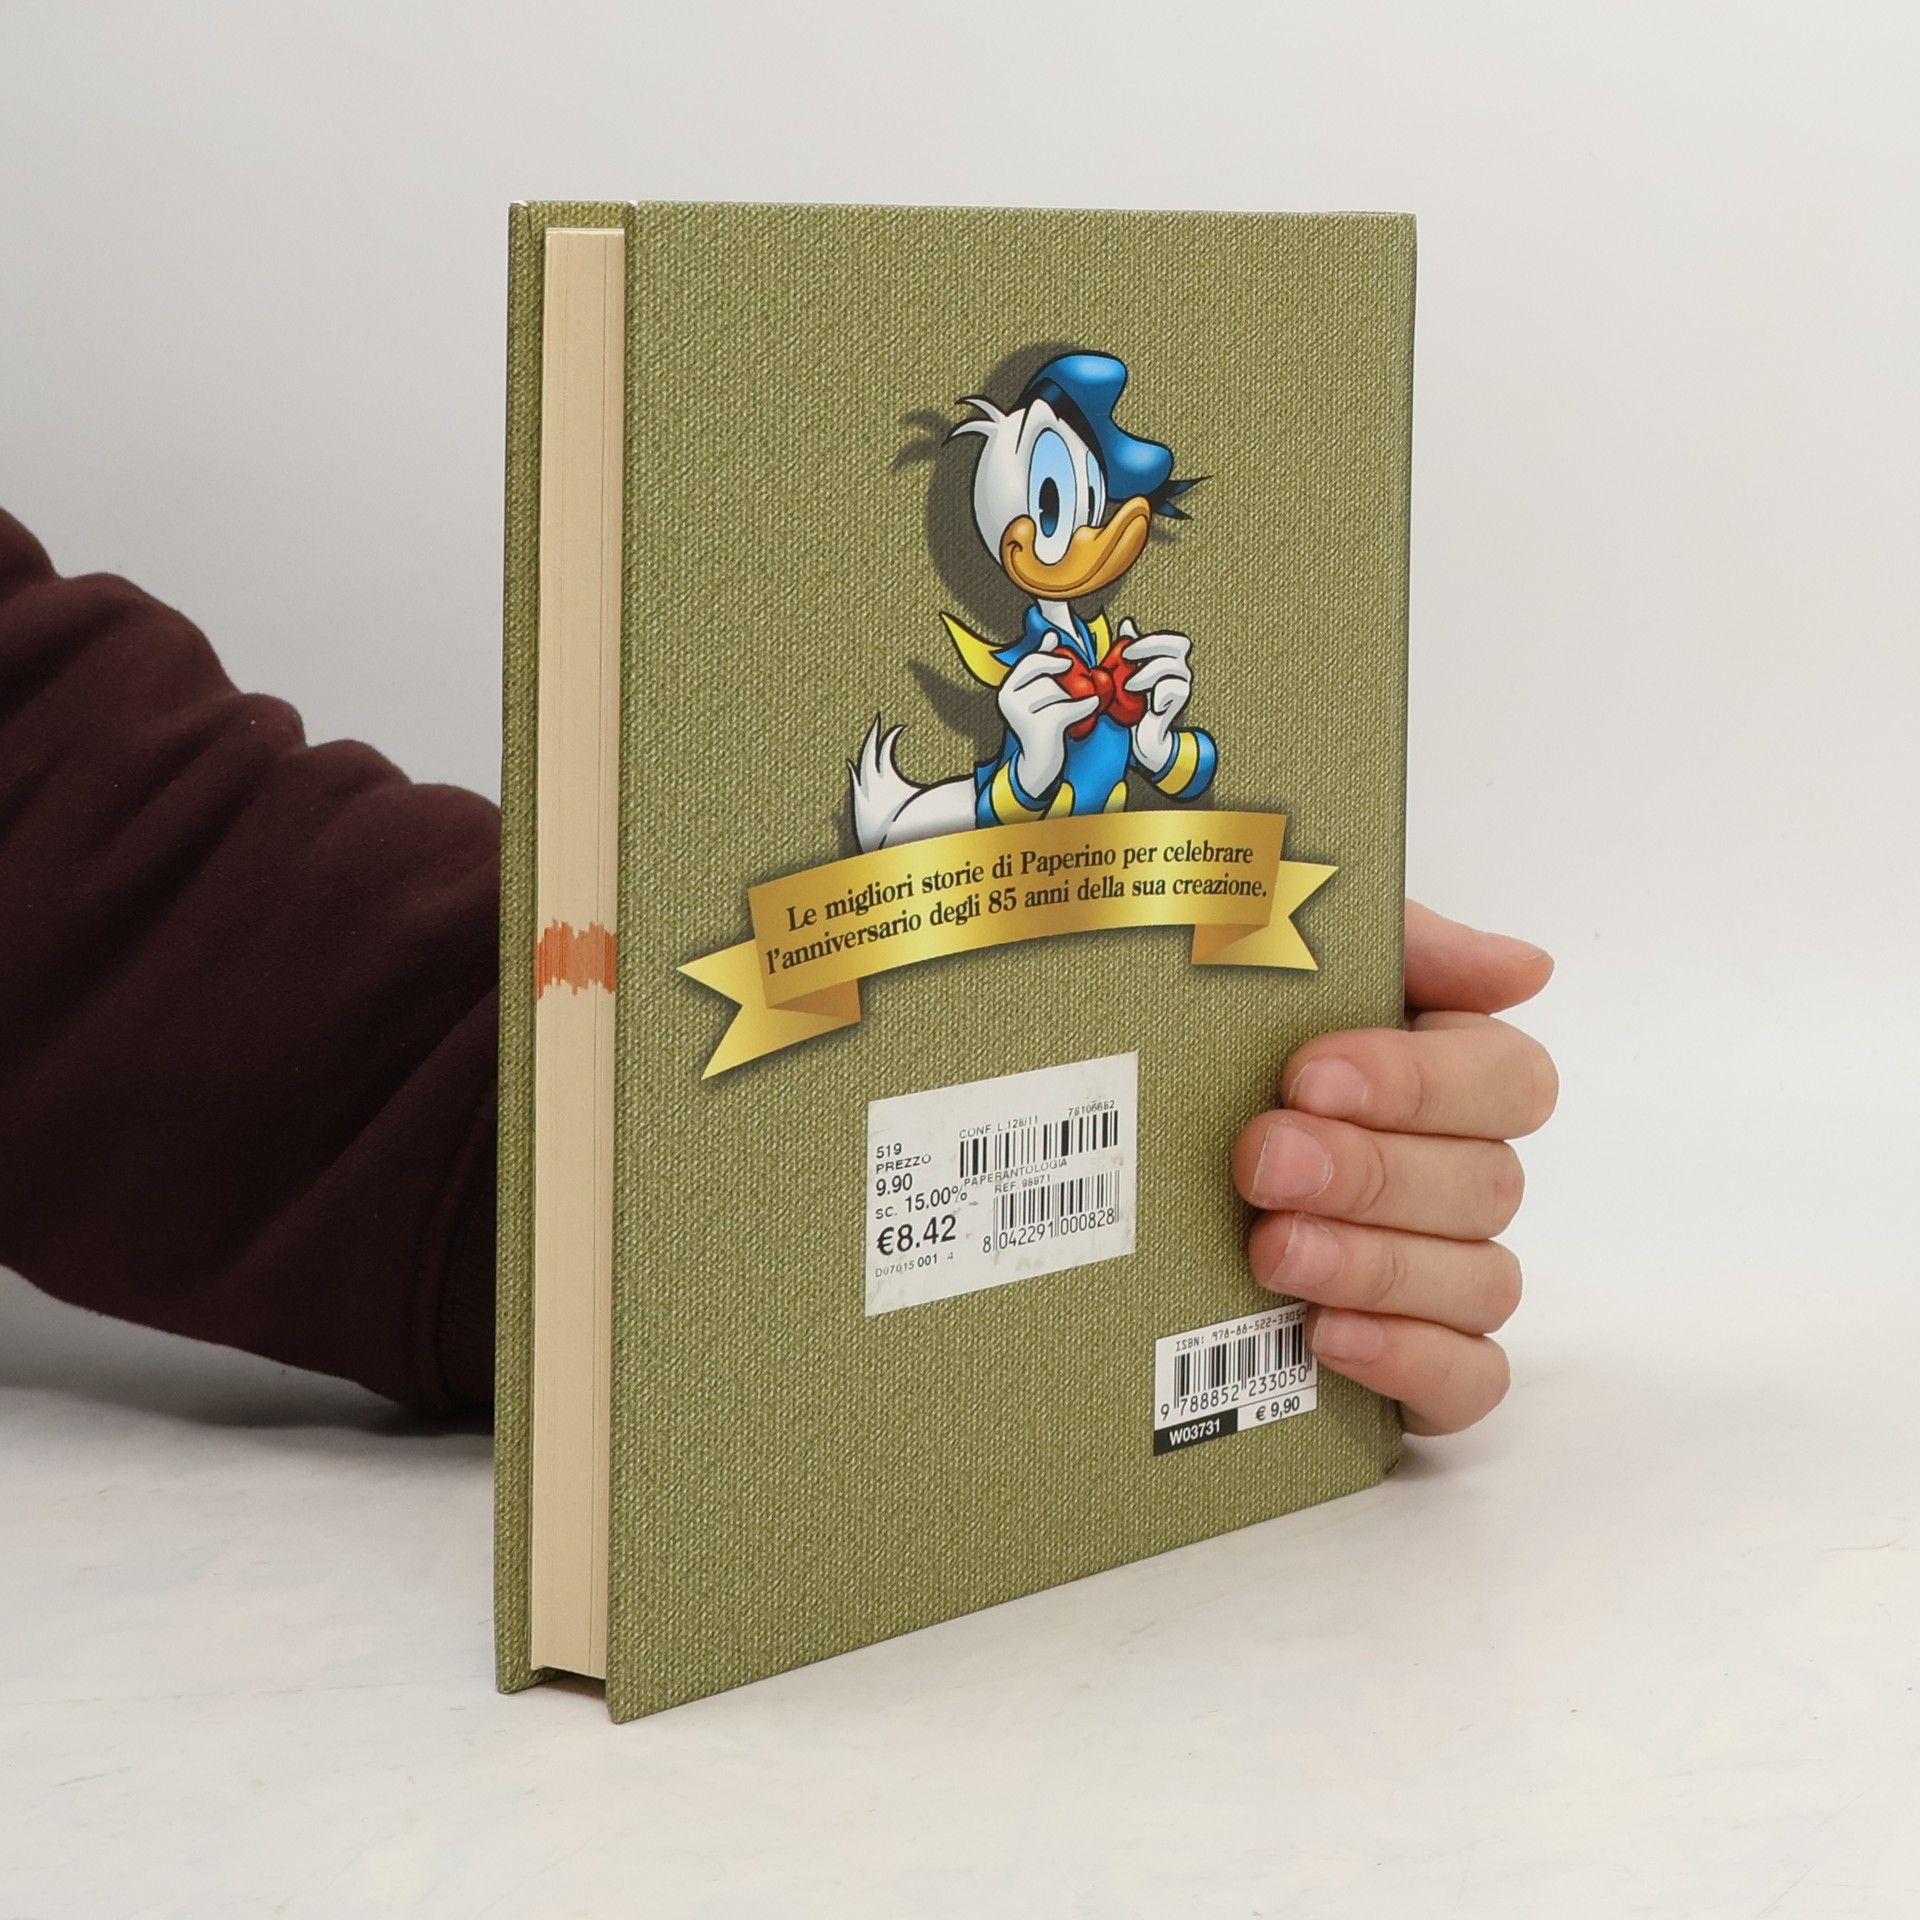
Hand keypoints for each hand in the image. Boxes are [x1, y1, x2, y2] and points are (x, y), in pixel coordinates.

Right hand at [997, 631, 1098, 797]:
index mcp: (1007, 689)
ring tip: (1075, 710)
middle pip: (1045, 676)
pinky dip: (1084, 707)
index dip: (1050, 659)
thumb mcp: (1040, 695)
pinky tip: (1092, 707)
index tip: (1067, 663)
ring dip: (1073, 698)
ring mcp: (1021, 714)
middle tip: (1074, 692)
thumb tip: (1051, 635)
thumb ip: (1043, 667)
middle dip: (1063, 683)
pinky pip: (1067, 707)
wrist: (1038, 766)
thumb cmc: (1043, 726)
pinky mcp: (1038, 727)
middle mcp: (1009, 700)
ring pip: (1057, 692)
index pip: (1030, 661)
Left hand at [1117, 617, 1191, 775]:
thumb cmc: (1131, 708)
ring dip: (1147, 673)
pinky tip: (1149, 706)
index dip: (1148, 640)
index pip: (1171, 639)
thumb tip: (1128, 624)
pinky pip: (1176, 688)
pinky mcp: (1181, 702)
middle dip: (1150, 646)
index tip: (1125, 650)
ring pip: (1173, 665)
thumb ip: (1128, 652)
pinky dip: (1159, 694)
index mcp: (1167, 660)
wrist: (1141, 739)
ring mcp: (1182, 684)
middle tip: (1126, 658)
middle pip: (1179, 644)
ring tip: (1128, 687)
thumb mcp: (1123, 677)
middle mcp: (1179, 670)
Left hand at [1231, 902, 1556, 1434]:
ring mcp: (1443, 1274)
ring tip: (1272, 1249)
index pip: (1506, 1079)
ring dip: (1376, 1264)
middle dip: (1369, 1172)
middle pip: (1485, 1184)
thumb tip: (1526, 970)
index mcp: (1443, 1073)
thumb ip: (1410, 947)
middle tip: (1263, 1162)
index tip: (1309, 1077)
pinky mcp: (1416, 1363)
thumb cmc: (1214, 1040)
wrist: (1109, 1149)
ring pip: (1480, 1281)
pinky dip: (1412, 1359)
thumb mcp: (1287, 957)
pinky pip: (1469, 1379)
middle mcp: (1456, 1175)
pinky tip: (1328, 1335)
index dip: (1421, 1082)